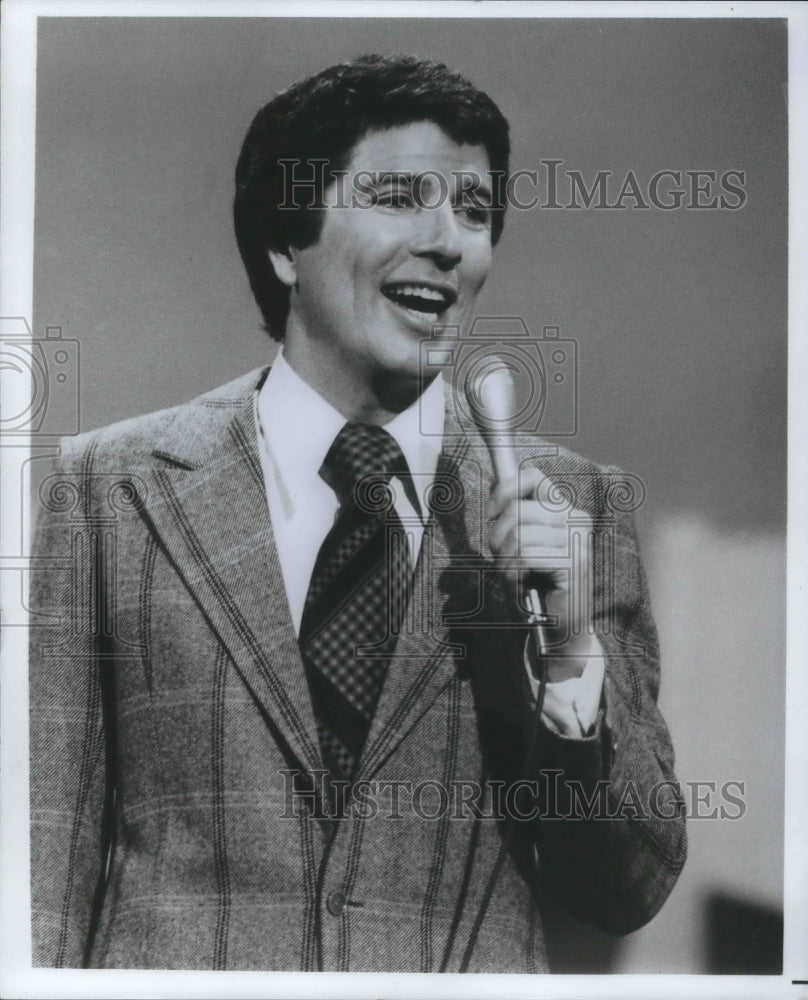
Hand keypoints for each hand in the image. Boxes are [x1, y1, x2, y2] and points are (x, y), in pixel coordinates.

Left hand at [486, 466, 595, 674]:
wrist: (558, 627)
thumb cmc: (537, 585)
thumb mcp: (523, 544)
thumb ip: (515, 515)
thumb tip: (495, 484)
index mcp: (564, 509)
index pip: (532, 476)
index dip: (503, 491)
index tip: (491, 515)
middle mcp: (575, 518)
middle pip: (516, 509)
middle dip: (497, 539)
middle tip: (505, 561)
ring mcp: (577, 539)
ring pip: (518, 536)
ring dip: (505, 563)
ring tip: (515, 577)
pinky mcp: (574, 562)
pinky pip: (525, 556)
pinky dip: (513, 575)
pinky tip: (522, 587)